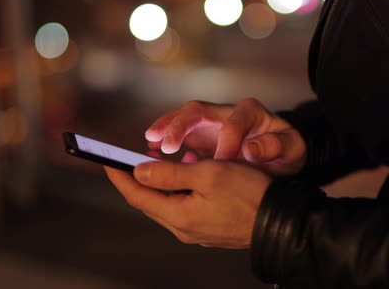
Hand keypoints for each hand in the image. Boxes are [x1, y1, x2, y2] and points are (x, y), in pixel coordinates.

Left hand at [104, 160, 270, 248]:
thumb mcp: (207, 174)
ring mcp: (197, 231)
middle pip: (150, 201)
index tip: (106, 160)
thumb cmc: (248, 193)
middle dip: (139, 177)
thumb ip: (169, 174)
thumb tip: (139, 171)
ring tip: (164, 159)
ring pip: (168, 203)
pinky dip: (179, 189)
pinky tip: (191, 173)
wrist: (282, 220)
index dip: (120, 176)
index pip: (137, 195)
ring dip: (161, 181)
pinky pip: (184, 207)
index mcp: (178, 215)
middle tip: (131, 157)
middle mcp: (184, 228)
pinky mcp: (210, 228)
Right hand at [145, 98, 306, 176]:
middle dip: (180, 124)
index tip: (222, 163)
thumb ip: (275, 146)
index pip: (232, 123)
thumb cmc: (288, 150)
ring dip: (165, 128)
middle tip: (166, 144)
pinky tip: (152, 151)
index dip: (226, 142)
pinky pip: (180, 133)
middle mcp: (226, 113)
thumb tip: (250, 150)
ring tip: (150, 141)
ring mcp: (211, 123)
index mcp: (250, 112)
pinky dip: (165, 140)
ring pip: (183, 118)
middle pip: (198, 110)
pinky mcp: (201, 136)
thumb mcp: (291, 148)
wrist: (283, 153)